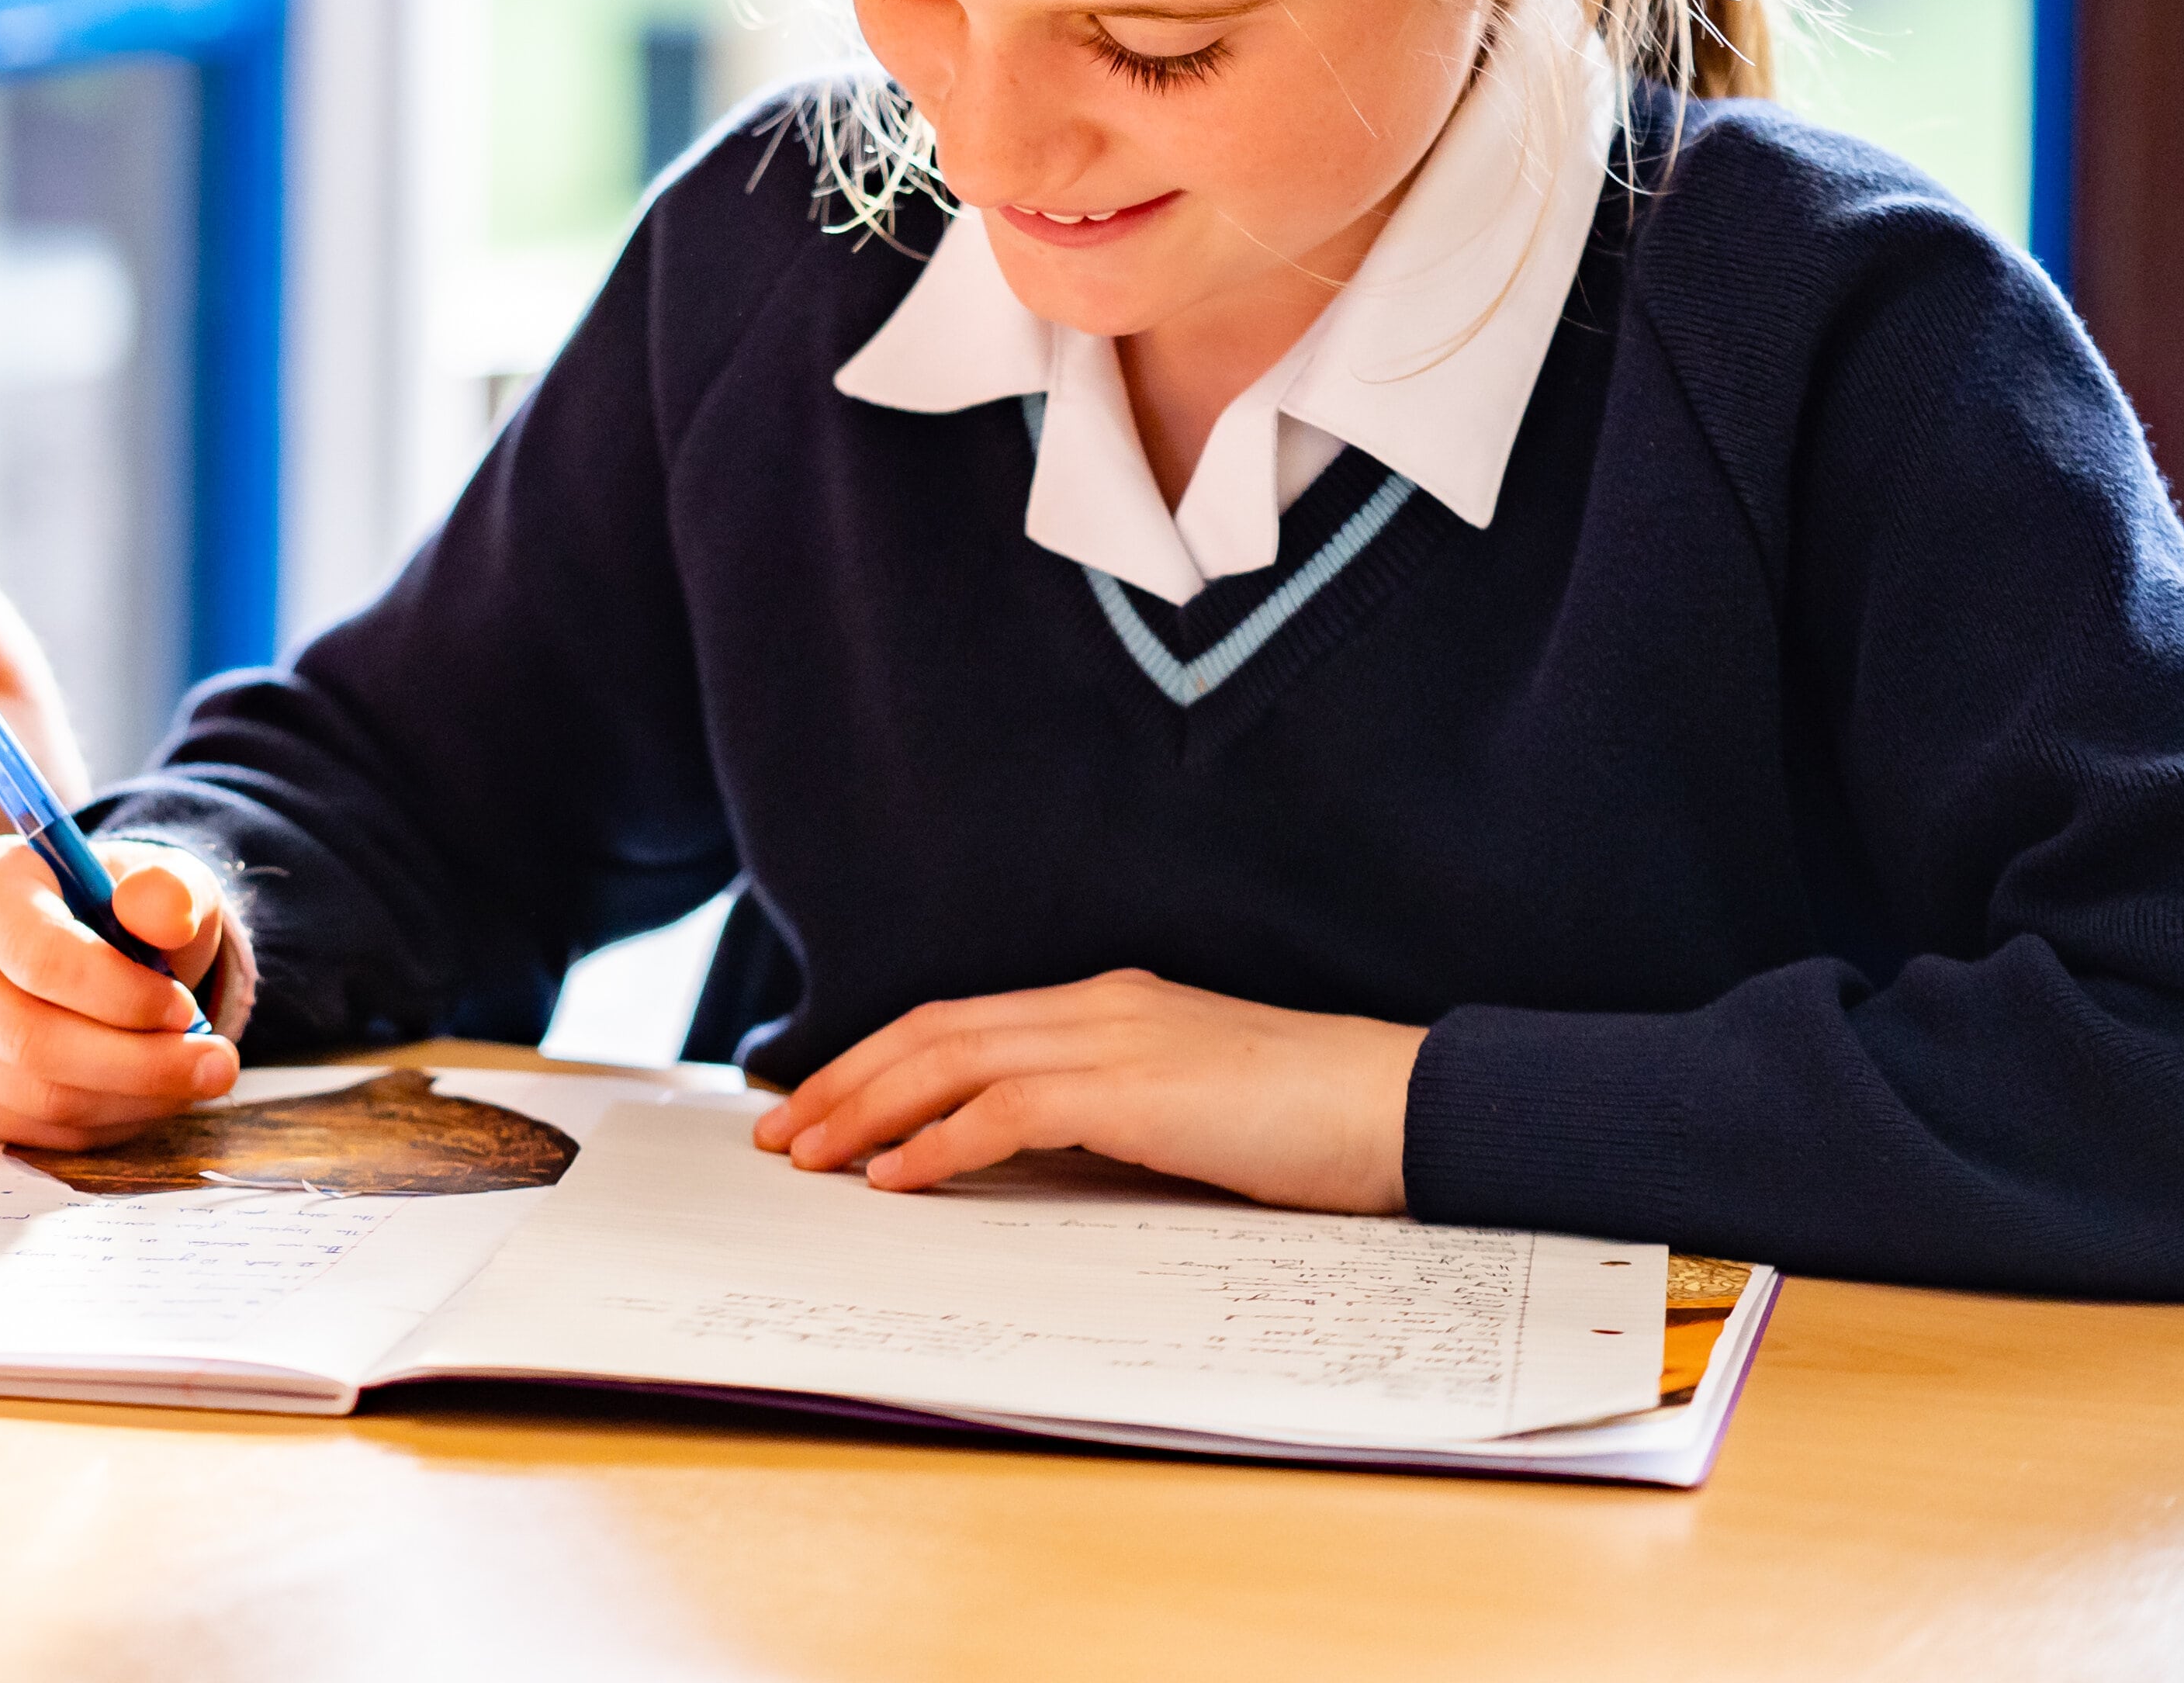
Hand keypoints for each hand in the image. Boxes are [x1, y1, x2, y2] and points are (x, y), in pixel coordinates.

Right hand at [0, 836, 243, 1146]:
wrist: (83, 945)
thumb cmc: (118, 909)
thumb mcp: (159, 879)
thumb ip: (168, 887)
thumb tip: (162, 910)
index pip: (36, 957)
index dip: (121, 995)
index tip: (185, 1008)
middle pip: (28, 1038)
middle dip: (137, 1062)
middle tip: (215, 1063)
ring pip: (33, 1094)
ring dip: (130, 1098)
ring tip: (192, 1076)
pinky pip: (30, 1129)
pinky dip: (104, 1123)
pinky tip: (147, 1095)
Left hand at [750, 970, 1425, 1213]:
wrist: (1404, 1106)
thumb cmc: (1310, 1122)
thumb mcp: (1187, 1111)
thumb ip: (1107, 1117)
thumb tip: (1022, 1160)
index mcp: (1107, 1006)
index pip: (959, 1022)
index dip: (878, 1062)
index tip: (820, 1105)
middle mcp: (1096, 1008)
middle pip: (931, 1032)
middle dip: (843, 1081)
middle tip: (779, 1134)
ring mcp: (1114, 1042)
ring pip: (949, 1062)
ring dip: (866, 1112)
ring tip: (809, 1157)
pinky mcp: (1134, 1092)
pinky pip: (1006, 1113)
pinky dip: (938, 1143)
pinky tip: (894, 1178)